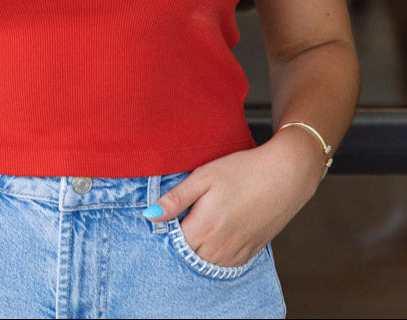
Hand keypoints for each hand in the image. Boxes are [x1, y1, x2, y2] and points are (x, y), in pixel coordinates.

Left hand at [144, 136, 323, 266]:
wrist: (285, 175)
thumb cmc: (243, 170)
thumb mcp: (204, 176)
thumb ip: (175, 198)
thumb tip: (149, 215)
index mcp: (202, 228)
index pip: (171, 241)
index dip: (168, 226)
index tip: (172, 210)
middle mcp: (217, 248)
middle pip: (186, 254)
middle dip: (182, 238)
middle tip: (189, 212)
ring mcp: (234, 254)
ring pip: (205, 262)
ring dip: (199, 247)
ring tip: (205, 219)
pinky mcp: (249, 253)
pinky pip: (224, 264)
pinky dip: (216, 252)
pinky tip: (220, 231)